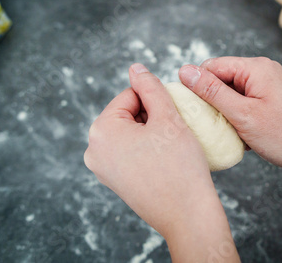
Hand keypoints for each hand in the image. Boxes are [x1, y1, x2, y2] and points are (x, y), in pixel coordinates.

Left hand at [84, 63, 238, 261]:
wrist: (187, 214)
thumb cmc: (179, 165)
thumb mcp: (167, 117)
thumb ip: (150, 87)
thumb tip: (135, 67)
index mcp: (101, 130)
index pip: (128, 95)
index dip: (154, 99)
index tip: (173, 112)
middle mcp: (94, 150)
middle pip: (126, 114)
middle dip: (150, 116)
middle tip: (174, 129)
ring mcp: (102, 169)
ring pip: (128, 133)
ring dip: (149, 131)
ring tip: (170, 144)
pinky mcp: (114, 182)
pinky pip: (128, 152)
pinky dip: (146, 148)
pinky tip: (164, 157)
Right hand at [178, 57, 281, 179]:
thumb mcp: (241, 114)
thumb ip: (210, 91)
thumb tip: (184, 71)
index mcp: (256, 67)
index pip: (213, 66)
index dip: (198, 85)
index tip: (190, 108)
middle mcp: (264, 71)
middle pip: (223, 78)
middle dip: (213, 100)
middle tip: (212, 123)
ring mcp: (270, 85)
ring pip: (233, 93)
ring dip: (226, 111)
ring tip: (231, 131)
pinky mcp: (273, 100)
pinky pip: (245, 102)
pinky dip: (239, 116)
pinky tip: (243, 134)